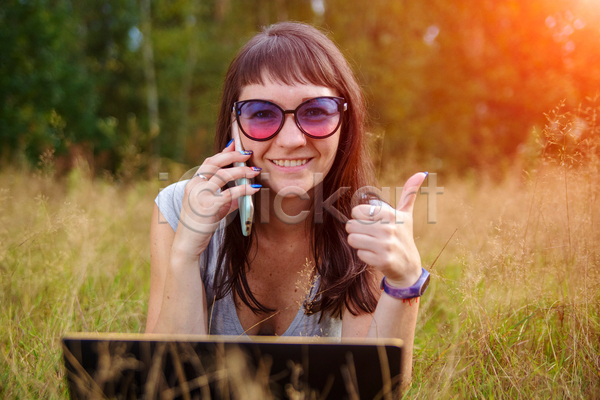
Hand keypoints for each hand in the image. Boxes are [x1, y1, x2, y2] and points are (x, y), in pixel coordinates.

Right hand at [173, 140, 260, 258]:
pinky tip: (254, 189)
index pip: (209, 162)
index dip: (224, 153)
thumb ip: (226, 197)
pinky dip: (244, 189)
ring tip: (255, 172)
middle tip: (249, 154)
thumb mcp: (213, 208)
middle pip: (215, 163)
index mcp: (193, 184)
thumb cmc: (201, 226)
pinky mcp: (208, 206)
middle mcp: (194, 186)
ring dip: (242, 171)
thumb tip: (244, 190)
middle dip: (234, 156)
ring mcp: (200, 195)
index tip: (236, 145)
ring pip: (224, 175)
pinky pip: (230, 193)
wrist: (187, 244)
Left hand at [345, 172, 427, 287]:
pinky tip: (376, 256)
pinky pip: (359, 254)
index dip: (361, 218)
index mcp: (390, 214)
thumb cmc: (403, 236)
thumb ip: (409, 193)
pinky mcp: (382, 260)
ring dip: (359, 244)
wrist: (409, 267)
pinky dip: (365, 256)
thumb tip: (422, 173)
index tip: (372, 223)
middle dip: (357, 232)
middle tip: (371, 236)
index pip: (356, 211)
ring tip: (372, 245)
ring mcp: (386, 245)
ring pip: (352, 239)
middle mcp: (388, 229)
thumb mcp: (406, 215)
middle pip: (351, 225)